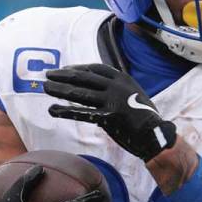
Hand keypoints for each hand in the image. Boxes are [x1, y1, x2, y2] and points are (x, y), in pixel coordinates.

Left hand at [44, 63, 176, 160]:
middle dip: (64, 75)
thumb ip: (117, 90)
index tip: (65, 69)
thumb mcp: (134, 95)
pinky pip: (82, 113)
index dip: (78, 68)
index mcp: (123, 79)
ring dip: (60, 89)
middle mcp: (116, 87)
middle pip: (84, 78)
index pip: (95, 69)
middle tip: (48, 74)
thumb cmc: (145, 116)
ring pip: (79, 93)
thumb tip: (98, 88)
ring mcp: (111, 102)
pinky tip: (52, 109)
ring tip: (45, 87)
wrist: (156, 134)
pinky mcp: (107, 118)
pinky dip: (65, 111)